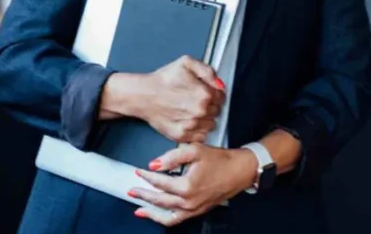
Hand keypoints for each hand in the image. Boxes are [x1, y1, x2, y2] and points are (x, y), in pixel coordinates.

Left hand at [128, 143, 258, 226]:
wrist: (239, 171)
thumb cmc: (220, 160)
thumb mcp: (194, 150)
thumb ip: (172, 157)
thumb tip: (154, 164)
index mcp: (186, 186)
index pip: (159, 182)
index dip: (146, 177)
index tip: (138, 171)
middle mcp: (189, 201)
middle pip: (159, 200)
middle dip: (143, 195)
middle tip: (131, 190)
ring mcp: (193, 209)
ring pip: (166, 215)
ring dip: (151, 212)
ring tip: (139, 208)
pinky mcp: (197, 211)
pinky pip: (177, 219)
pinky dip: (164, 218)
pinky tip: (158, 214)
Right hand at [135, 56, 225, 143]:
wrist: (143, 95)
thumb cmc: (163, 80)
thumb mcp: (186, 63)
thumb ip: (208, 71)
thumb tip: (220, 84)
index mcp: (205, 94)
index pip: (222, 97)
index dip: (214, 93)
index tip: (205, 92)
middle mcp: (200, 112)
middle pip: (217, 111)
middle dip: (210, 106)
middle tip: (194, 99)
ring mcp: (192, 125)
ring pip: (210, 125)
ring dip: (204, 119)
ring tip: (189, 110)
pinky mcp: (182, 136)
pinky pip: (200, 136)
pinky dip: (196, 130)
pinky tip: (187, 120)